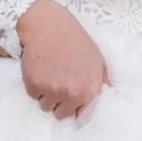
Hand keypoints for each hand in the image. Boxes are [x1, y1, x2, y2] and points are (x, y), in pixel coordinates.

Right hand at [17, 0, 107, 117]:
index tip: (70, 98)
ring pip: (45, 106)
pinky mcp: (34, 84)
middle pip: (61, 114)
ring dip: (45, 94)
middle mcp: (72, 94)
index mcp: (89, 90)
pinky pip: (32, 94)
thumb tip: (109, 96)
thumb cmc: (75, 40)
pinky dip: (33, 85)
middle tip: (57, 82)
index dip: (74, 106)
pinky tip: (39, 69)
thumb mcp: (97, 60)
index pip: (81, 115)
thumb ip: (102, 81)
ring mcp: (52, 90)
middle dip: (58, 101)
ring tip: (48, 74)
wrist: (49, 25)